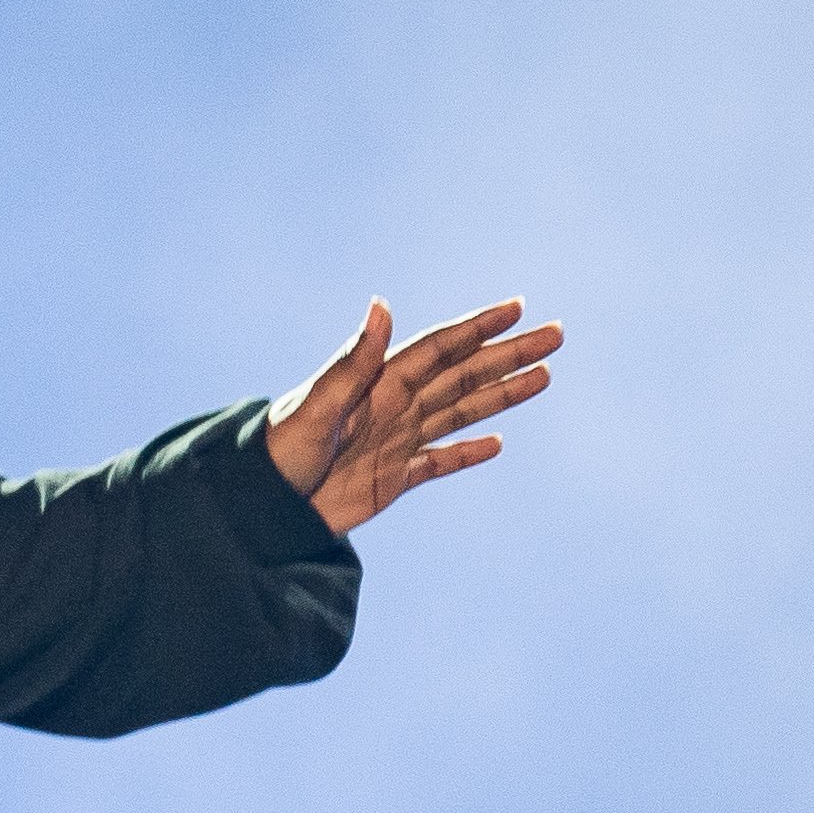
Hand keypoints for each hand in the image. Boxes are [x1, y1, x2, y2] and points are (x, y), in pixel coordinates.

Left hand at [266, 296, 562, 536]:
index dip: (478, 328)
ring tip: (545, 376)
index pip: (439, 348)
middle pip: (462, 375)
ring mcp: (393, 442)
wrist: (257, 508)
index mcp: (377, 385)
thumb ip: (354, 361)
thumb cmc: (276, 452)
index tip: (518, 308)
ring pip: (459, 413)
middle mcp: (391, 408)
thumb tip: (381, 304)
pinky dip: (465, 453)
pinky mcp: (390, 479)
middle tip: (556, 334)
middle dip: (508, 355)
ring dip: (501, 395)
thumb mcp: (317, 405)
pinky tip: (495, 444)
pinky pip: (437, 462)